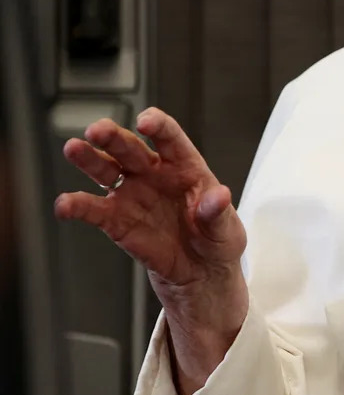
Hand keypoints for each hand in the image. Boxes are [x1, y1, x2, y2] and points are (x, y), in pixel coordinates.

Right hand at [54, 108, 247, 394]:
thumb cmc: (217, 240)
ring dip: (89, 158)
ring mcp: (131, 194)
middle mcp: (153, 174)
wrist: (201, 271)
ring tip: (74, 148)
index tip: (146, 123)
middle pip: (130, 147)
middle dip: (114, 136)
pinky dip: (77, 206)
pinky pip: (93, 210)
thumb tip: (218, 197)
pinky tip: (65, 205)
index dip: (158, 125)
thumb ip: (218, 213)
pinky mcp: (116, 220)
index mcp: (185, 166)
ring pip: (105, 169)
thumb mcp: (227, 230)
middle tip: (98, 130)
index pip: (170, 138)